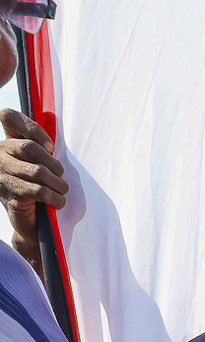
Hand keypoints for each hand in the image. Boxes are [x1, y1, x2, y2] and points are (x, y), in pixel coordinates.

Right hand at [0, 110, 64, 266]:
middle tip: (60, 175)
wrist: (33, 223)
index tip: (51, 147)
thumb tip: (56, 142)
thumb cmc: (43, 189)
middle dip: (52, 163)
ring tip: (61, 190)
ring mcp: (2, 176)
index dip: (31, 127)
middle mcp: (1, 156)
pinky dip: (54, 197)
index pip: (8, 117)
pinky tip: (57, 202)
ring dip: (57, 183)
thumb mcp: (44, 164)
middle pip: (29, 147)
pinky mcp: (10, 195)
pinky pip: (37, 191)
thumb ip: (45, 149)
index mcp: (9, 143)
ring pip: (36, 171)